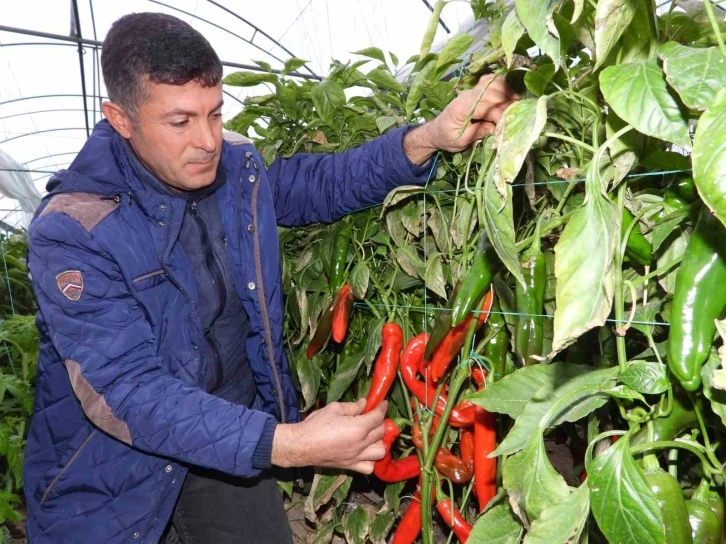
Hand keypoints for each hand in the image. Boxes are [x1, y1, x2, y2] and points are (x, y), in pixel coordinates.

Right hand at [271, 398, 386, 473]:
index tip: (382, 403)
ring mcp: (357, 457)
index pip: (378, 417)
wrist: (301, 445)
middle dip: (381, 422)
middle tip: (374, 416)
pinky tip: (365, 453)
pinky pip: (369, 467)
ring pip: (380, 452)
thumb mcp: (334, 408)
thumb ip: (352, 407)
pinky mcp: (350, 466)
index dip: (382, 408)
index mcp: (358, 428)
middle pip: (381, 433)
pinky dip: (371, 461)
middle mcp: (361, 444)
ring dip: (380, 442)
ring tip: (372, 436)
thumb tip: (365, 403)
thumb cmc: (315, 424)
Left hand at [403, 74, 519, 163]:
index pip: (486, 105)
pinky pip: (491, 82)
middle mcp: (467, 95)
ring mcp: (472, 91)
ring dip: (507, 92)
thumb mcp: (462, 140)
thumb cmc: (447, 137)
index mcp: (461, 108)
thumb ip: (479, 132)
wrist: (436, 130)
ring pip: (493, 83)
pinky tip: (511, 96)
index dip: (499, 114)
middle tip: (517, 114)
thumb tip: (497, 128)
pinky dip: (503, 86)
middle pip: (492, 91)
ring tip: (517, 104)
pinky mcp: (476, 91)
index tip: (506, 124)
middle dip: (506, 103)